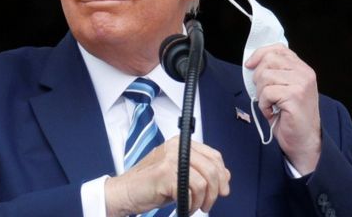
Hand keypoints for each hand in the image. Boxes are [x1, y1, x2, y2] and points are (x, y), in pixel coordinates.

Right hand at [105, 137, 229, 215]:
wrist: (125, 192)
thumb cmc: (150, 185)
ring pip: (204, 181)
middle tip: (208, 204)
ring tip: (195, 207)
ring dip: (203, 200)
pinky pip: (191, 190)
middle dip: (215, 191)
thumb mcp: (180, 175)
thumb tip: (226, 176)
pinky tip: (184, 207)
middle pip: (212, 168)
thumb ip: (201, 172)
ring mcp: (170, 158)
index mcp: (180, 144)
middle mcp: (176, 147)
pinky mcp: (165, 173)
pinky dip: (191, 204)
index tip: (223, 190)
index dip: (222, 174)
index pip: (213, 155)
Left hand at [245, 43, 320, 174]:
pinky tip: (272, 112)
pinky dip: (264, 104)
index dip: (260, 54)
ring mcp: (301, 84)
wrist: (303, 140)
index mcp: (302, 68)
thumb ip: (274, 72)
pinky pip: (266, 93)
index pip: (278, 49)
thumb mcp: (283, 88)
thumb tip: (251, 63)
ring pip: (265, 76)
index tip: (249, 65)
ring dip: (261, 94)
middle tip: (264, 94)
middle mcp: (304, 73)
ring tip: (270, 104)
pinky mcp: (295, 96)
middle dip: (258, 78)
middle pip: (268, 60)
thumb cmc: (289, 116)